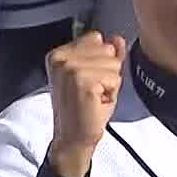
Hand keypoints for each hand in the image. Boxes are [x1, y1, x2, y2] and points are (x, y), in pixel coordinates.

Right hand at [43, 32, 128, 176]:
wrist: (73, 138)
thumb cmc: (83, 110)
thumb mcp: (96, 76)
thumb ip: (107, 55)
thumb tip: (117, 39)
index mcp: (58, 54)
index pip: (96, 37)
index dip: (100, 60)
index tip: (88, 80)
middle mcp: (61, 57)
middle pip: (107, 48)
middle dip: (107, 71)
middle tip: (92, 90)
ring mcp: (70, 68)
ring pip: (113, 63)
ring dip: (110, 83)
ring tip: (94, 96)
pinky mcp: (82, 81)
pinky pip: (115, 77)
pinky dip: (111, 93)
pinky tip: (96, 102)